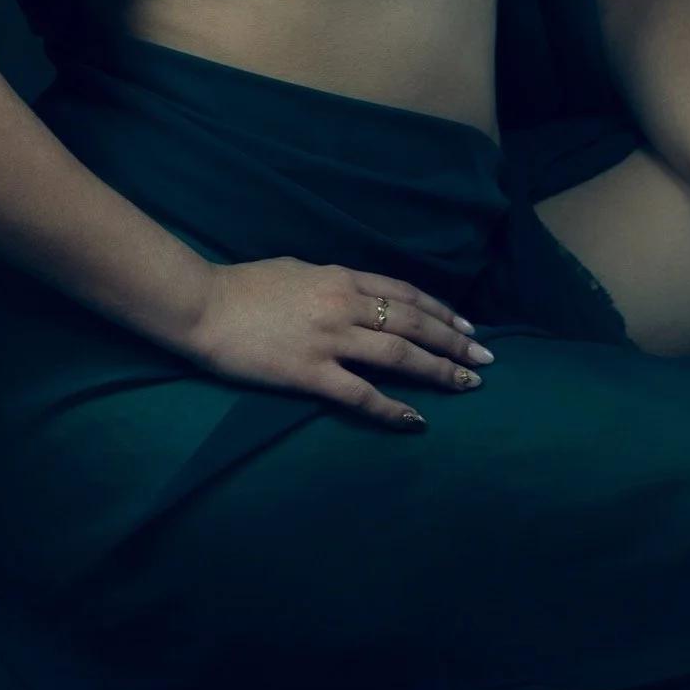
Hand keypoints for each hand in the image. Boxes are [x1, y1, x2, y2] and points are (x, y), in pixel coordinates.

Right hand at [179, 255, 492, 428]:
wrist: (203, 304)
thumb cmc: (244, 285)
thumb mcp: (298, 269)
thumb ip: (333, 283)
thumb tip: (358, 295)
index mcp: (341, 277)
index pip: (404, 293)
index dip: (440, 311)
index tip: (467, 326)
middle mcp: (344, 305)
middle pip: (413, 324)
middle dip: (454, 341)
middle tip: (486, 358)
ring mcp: (330, 340)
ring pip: (399, 356)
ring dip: (439, 371)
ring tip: (468, 384)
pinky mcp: (310, 373)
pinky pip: (361, 394)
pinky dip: (393, 408)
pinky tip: (416, 420)